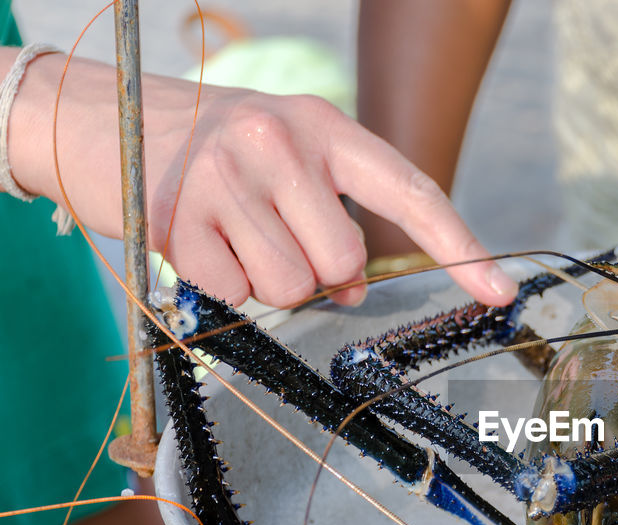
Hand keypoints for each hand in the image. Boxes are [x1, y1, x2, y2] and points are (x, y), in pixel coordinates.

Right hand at [5, 50, 515, 306]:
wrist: (99, 119)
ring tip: (231, 234)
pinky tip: (198, 241)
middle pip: (344, 264)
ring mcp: (232, 177)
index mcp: (323, 128)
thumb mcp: (283, 163)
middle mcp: (282, 143)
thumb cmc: (209, 151)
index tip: (500, 293)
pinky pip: (237, 294)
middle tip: (272, 238)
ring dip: (266, 280)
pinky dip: (222, 284)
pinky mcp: (185, 218)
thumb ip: (331, 217)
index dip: (460, 248)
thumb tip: (355, 291)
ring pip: (293, 287)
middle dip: (317, 273)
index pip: (411, 193)